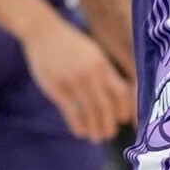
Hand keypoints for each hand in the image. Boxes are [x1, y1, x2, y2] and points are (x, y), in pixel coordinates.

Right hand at [20, 15, 130, 142]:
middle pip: (107, 106)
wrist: (44, 32)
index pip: (121, 93)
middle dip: (110, 124)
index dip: (126, 109)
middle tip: (109, 134)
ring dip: (95, 128)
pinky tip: (79, 132)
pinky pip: (71, 112)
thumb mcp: (93, 54)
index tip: (126, 120)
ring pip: (90, 112)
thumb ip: (105, 72)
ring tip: (95, 137)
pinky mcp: (57, 88)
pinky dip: (78, 125)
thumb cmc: (71, 45)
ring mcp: (73, 82)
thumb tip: (120, 93)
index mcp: (103, 65)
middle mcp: (91, 74)